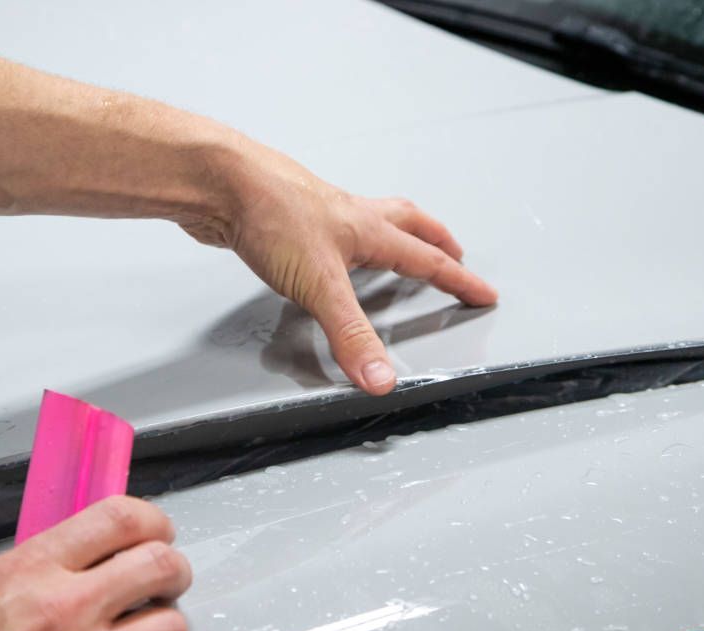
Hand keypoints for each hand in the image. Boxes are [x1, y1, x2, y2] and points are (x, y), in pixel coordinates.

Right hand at [0, 496, 190, 630]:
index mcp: (34, 569)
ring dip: (163, 627)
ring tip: (146, 629)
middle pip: (162, 566)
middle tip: (164, 577)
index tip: (156, 530)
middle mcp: (66, 611)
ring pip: (171, 628)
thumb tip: (89, 549)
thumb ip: (43, 561)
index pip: (121, 518)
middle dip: (171, 569)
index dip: (153, 519)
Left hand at [180, 140, 497, 395]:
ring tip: (398, 248)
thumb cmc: (271, 214)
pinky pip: (331, 229)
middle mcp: (350, 216)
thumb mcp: (320, 286)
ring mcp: (320, 214)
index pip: (428, 259)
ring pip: (372, 220)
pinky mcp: (288, 219)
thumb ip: (351, 335)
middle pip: (409, 223)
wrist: (220, 182)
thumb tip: (382, 376)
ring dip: (395, 233)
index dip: (460, 280)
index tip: (483, 292)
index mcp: (369, 230)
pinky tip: (330, 251)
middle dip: (438, 241)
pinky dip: (346, 239)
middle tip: (455, 252)